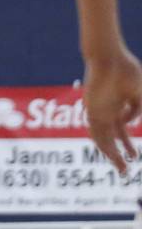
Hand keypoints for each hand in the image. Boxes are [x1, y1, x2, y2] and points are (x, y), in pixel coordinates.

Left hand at [82, 48, 141, 172]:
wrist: (110, 59)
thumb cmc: (126, 72)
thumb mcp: (141, 95)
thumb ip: (139, 110)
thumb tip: (133, 125)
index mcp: (118, 104)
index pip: (121, 128)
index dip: (127, 141)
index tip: (134, 155)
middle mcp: (106, 110)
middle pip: (112, 137)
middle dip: (120, 153)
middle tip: (127, 169)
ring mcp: (98, 111)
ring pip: (103, 138)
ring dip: (111, 155)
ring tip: (122, 170)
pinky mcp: (91, 110)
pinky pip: (95, 131)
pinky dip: (102, 144)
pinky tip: (110, 156)